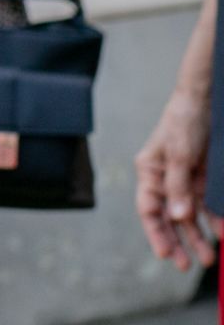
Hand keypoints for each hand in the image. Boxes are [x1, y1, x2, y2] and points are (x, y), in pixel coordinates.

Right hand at [137, 86, 216, 270]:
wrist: (205, 100)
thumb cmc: (183, 122)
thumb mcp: (179, 154)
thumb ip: (178, 186)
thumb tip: (178, 217)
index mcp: (149, 173)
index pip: (148, 209)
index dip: (155, 233)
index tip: (165, 254)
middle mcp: (166, 181)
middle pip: (168, 218)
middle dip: (178, 242)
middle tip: (186, 265)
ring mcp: (185, 182)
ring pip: (189, 217)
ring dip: (198, 237)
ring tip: (208, 258)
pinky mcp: (203, 180)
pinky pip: (208, 206)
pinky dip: (214, 221)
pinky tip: (221, 233)